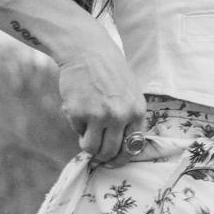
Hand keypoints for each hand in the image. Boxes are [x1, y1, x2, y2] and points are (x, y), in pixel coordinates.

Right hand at [56, 37, 147, 162]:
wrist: (88, 52)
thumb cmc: (110, 72)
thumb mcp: (131, 94)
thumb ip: (129, 118)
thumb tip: (120, 148)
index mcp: (137, 111)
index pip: (132, 147)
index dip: (121, 158)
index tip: (112, 161)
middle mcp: (120, 116)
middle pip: (111, 152)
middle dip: (103, 157)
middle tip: (97, 154)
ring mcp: (99, 115)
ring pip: (92, 148)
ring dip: (87, 145)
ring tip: (86, 135)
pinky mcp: (78, 113)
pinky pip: (77, 131)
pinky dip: (76, 125)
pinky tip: (79, 108)